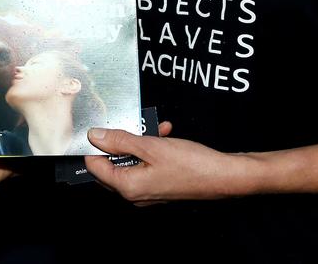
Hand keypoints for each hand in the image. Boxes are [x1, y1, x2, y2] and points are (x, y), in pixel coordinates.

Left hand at [83, 124, 242, 205]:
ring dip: (140, 141)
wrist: (222, 176)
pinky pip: (147, 164)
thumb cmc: (190, 164)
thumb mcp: (151, 145)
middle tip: (130, 124)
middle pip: (113, 165)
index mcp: (128, 187)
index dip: (95, 146)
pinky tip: (164, 133)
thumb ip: (121, 140)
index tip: (100, 127)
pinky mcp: (161, 186)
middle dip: (121, 141)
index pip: (95, 167)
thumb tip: (96, 136)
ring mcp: (149, 191)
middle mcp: (135, 194)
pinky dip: (152, 148)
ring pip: (132, 161)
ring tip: (154, 127)